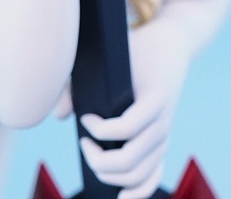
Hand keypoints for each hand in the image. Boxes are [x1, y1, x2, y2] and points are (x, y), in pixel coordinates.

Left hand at [78, 17, 189, 198]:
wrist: (172, 46)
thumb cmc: (135, 49)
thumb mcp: (110, 55)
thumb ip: (80, 79)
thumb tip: (59, 116)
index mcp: (155, 98)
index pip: (128, 128)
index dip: (100, 130)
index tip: (86, 118)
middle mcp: (163, 122)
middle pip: (130, 159)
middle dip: (99, 160)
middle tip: (84, 143)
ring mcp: (165, 136)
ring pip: (139, 173)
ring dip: (109, 174)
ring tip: (92, 154)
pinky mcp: (163, 143)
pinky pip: (153, 176)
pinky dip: (138, 191)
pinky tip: (118, 196)